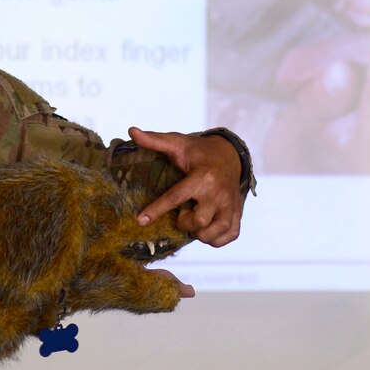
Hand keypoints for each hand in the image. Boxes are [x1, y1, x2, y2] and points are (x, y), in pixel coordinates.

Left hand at [128, 126, 243, 247]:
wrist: (229, 154)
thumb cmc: (199, 152)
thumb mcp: (177, 143)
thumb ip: (154, 140)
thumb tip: (132, 131)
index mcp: (202, 177)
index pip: (176, 198)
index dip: (156, 210)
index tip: (140, 221)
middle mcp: (219, 194)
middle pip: (197, 222)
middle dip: (183, 222)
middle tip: (182, 211)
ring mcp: (230, 206)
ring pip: (212, 234)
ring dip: (198, 232)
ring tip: (194, 217)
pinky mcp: (238, 215)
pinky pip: (227, 236)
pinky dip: (215, 238)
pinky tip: (206, 226)